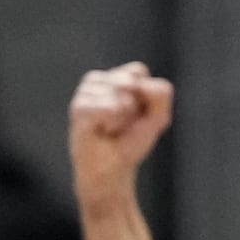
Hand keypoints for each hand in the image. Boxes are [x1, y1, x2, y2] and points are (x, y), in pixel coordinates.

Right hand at [68, 62, 172, 203]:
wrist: (112, 169)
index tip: (138, 112)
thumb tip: (138, 84)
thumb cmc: (132, 141)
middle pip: (129, 80)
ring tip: (112, 128)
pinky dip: (111, 121)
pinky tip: (104, 130)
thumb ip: (161, 94)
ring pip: (118, 94)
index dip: (145, 94)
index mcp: (119, 77)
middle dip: (134, 106)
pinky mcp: (78, 107)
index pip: (137, 70)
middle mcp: (99, 81)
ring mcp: (86, 92)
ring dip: (122, 118)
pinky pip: (105, 107)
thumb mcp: (158, 117)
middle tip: (124, 122)